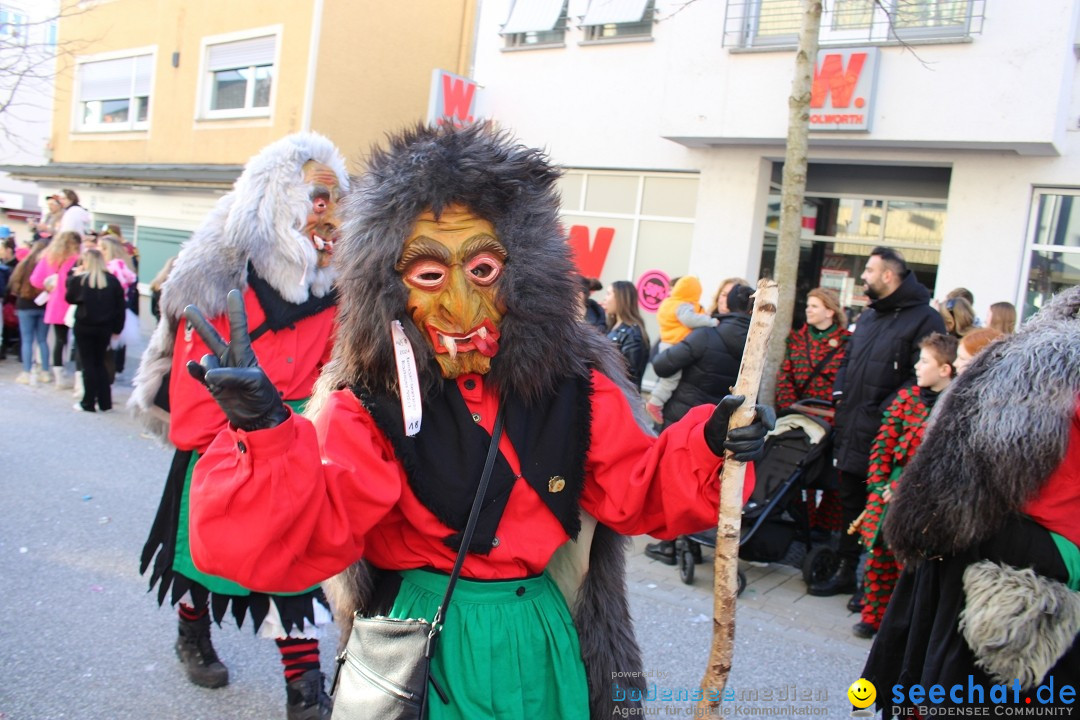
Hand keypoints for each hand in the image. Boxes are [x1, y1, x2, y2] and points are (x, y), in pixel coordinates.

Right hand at [184, 289, 287, 431]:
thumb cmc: (262, 396)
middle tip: (188, 307)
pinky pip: (198, 373)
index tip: (233, 292)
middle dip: (200, 323)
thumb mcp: (253, 382)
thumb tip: (208, 374)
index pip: (239, 328)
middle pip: (212, 336)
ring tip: (221, 382)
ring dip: (210, 370)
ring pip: (206, 360)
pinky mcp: (211, 385)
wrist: (257, 418)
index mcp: (244, 353)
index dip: (236, 311)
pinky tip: (193, 367)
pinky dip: (195, 370)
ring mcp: (219, 371)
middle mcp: (230, 359)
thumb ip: (231, 375)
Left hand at [704, 395, 775, 461]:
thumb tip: (741, 398)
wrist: (713, 439)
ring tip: (726, 444)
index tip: (768, 426)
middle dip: (744, 435)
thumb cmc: (718, 422)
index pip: (767, 412)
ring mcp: (758, 438)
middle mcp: (758, 424)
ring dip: (740, 446)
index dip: (769, 418)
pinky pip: (755, 454)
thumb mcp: (719, 412)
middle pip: (760, 431)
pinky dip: (744, 456)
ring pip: (756, 444)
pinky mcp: (755, 450)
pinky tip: (734, 455)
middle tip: (729, 435)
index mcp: (752, 412)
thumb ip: (727, 402)